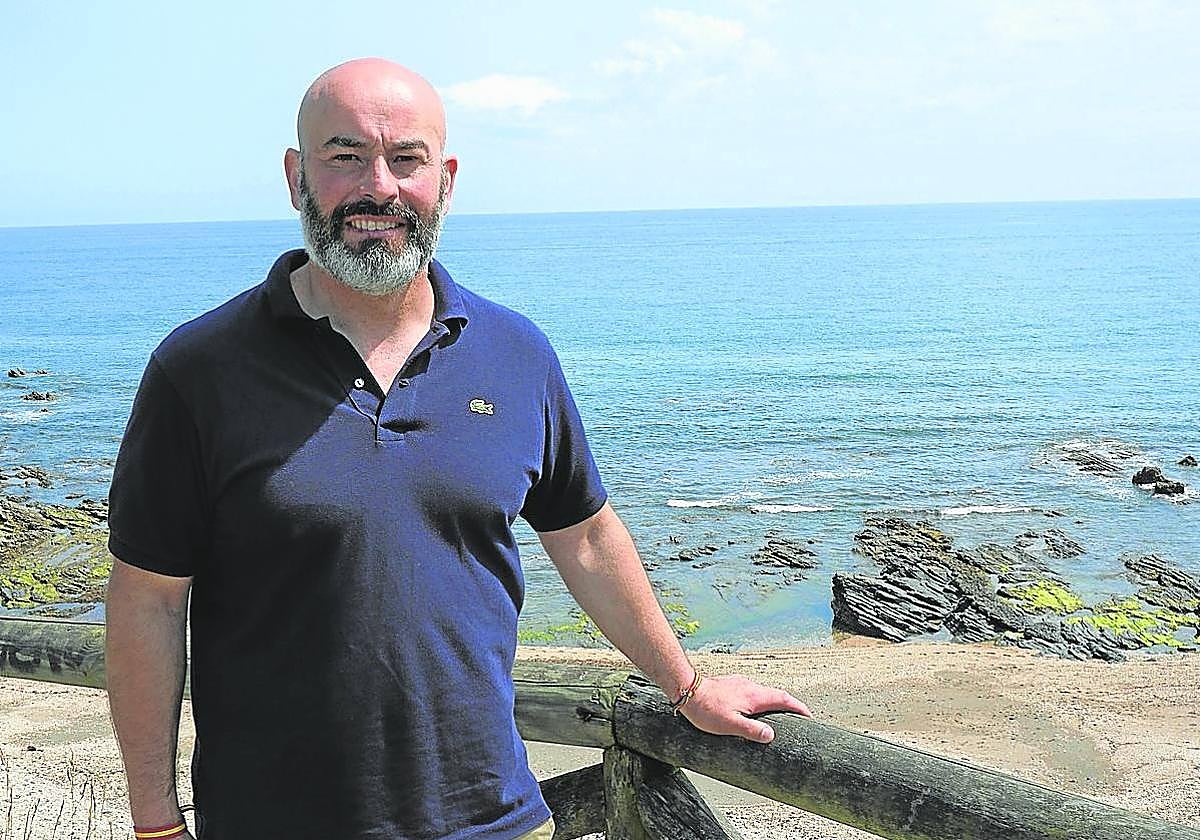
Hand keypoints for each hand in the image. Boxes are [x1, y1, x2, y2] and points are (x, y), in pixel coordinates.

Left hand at [679, 673, 811, 743]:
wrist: (686, 690)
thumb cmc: (706, 709)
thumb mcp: (730, 725)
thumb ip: (751, 730)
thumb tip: (771, 735)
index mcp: (754, 696)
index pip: (784, 699)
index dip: (799, 707)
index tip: (809, 715)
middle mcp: (750, 686)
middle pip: (776, 694)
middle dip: (790, 705)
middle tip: (798, 716)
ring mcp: (740, 684)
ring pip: (763, 692)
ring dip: (774, 702)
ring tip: (778, 715)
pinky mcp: (731, 685)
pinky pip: (751, 692)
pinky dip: (759, 700)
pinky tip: (752, 709)